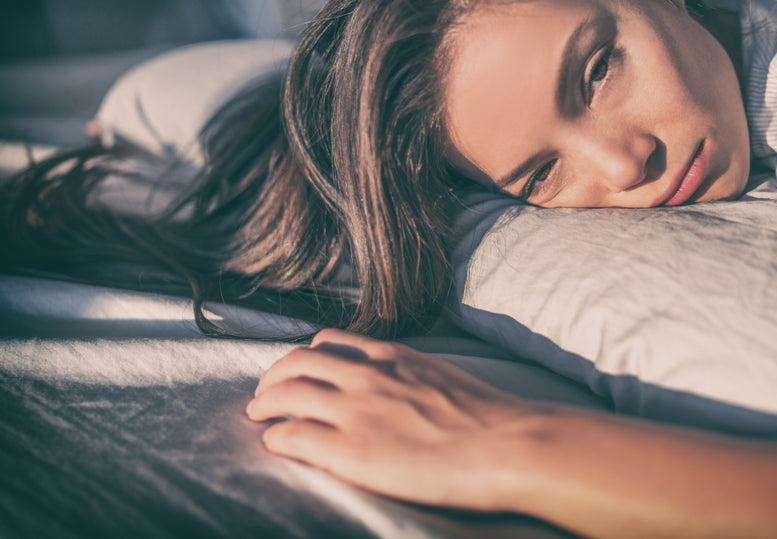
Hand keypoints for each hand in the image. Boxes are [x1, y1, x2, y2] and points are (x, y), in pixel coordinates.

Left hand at [245, 328, 541, 508]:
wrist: (503, 443)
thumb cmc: (487, 416)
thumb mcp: (442, 375)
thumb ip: (410, 374)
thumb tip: (402, 389)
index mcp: (390, 356)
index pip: (329, 342)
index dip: (305, 356)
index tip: (298, 369)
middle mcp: (365, 375)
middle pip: (296, 362)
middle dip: (273, 376)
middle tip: (265, 392)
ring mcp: (354, 410)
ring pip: (284, 394)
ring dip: (263, 403)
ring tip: (258, 415)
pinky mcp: (347, 449)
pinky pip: (291, 435)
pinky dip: (275, 437)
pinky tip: (275, 445)